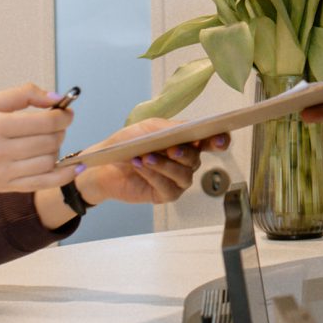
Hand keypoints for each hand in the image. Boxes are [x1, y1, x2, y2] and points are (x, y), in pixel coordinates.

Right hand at [0, 84, 75, 191]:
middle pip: (50, 141)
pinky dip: (63, 176)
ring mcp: (3, 172)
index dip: (63, 116)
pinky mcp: (6, 187)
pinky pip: (44, 183)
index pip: (45, 122)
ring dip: (57, 149)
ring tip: (49, 141)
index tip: (66, 112)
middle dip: (60, 131)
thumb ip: (23, 95)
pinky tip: (74, 167)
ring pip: (49, 161)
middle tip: (55, 125)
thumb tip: (56, 98)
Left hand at [76, 118, 230, 205]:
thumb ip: (170, 128)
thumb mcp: (148, 128)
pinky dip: (154, 176)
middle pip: (196, 159)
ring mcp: (177, 180)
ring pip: (184, 176)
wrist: (103, 164)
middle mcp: (185, 162)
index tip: (219, 140)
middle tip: (170, 148)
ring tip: (146, 157)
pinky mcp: (165, 194)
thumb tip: (187, 130)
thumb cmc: (127, 143)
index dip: (220, 140)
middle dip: (184, 154)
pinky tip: (141, 166)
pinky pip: (169, 188)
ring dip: (165, 166)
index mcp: (185, 142)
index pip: (210, 141)